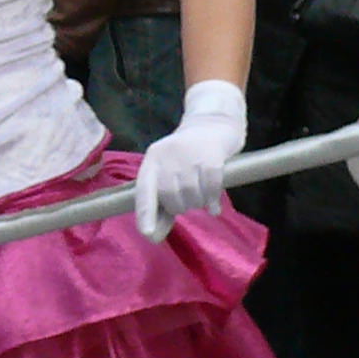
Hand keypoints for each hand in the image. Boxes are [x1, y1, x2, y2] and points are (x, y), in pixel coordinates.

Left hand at [133, 78, 244, 238]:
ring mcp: (190, 155)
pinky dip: (213, 200)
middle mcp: (167, 157)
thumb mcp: (171, 169)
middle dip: (181, 207)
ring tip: (203, 200)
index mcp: (152, 160)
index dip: (145, 213)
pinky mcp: (211, 156)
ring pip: (191, 194)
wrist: (214, 122)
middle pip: (170, 196)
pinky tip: (214, 206)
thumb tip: (155, 235)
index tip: (148, 234)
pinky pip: (211, 187)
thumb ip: (163, 198)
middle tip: (190, 204)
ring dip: (198, 204)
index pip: (144, 190)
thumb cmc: (190, 153)